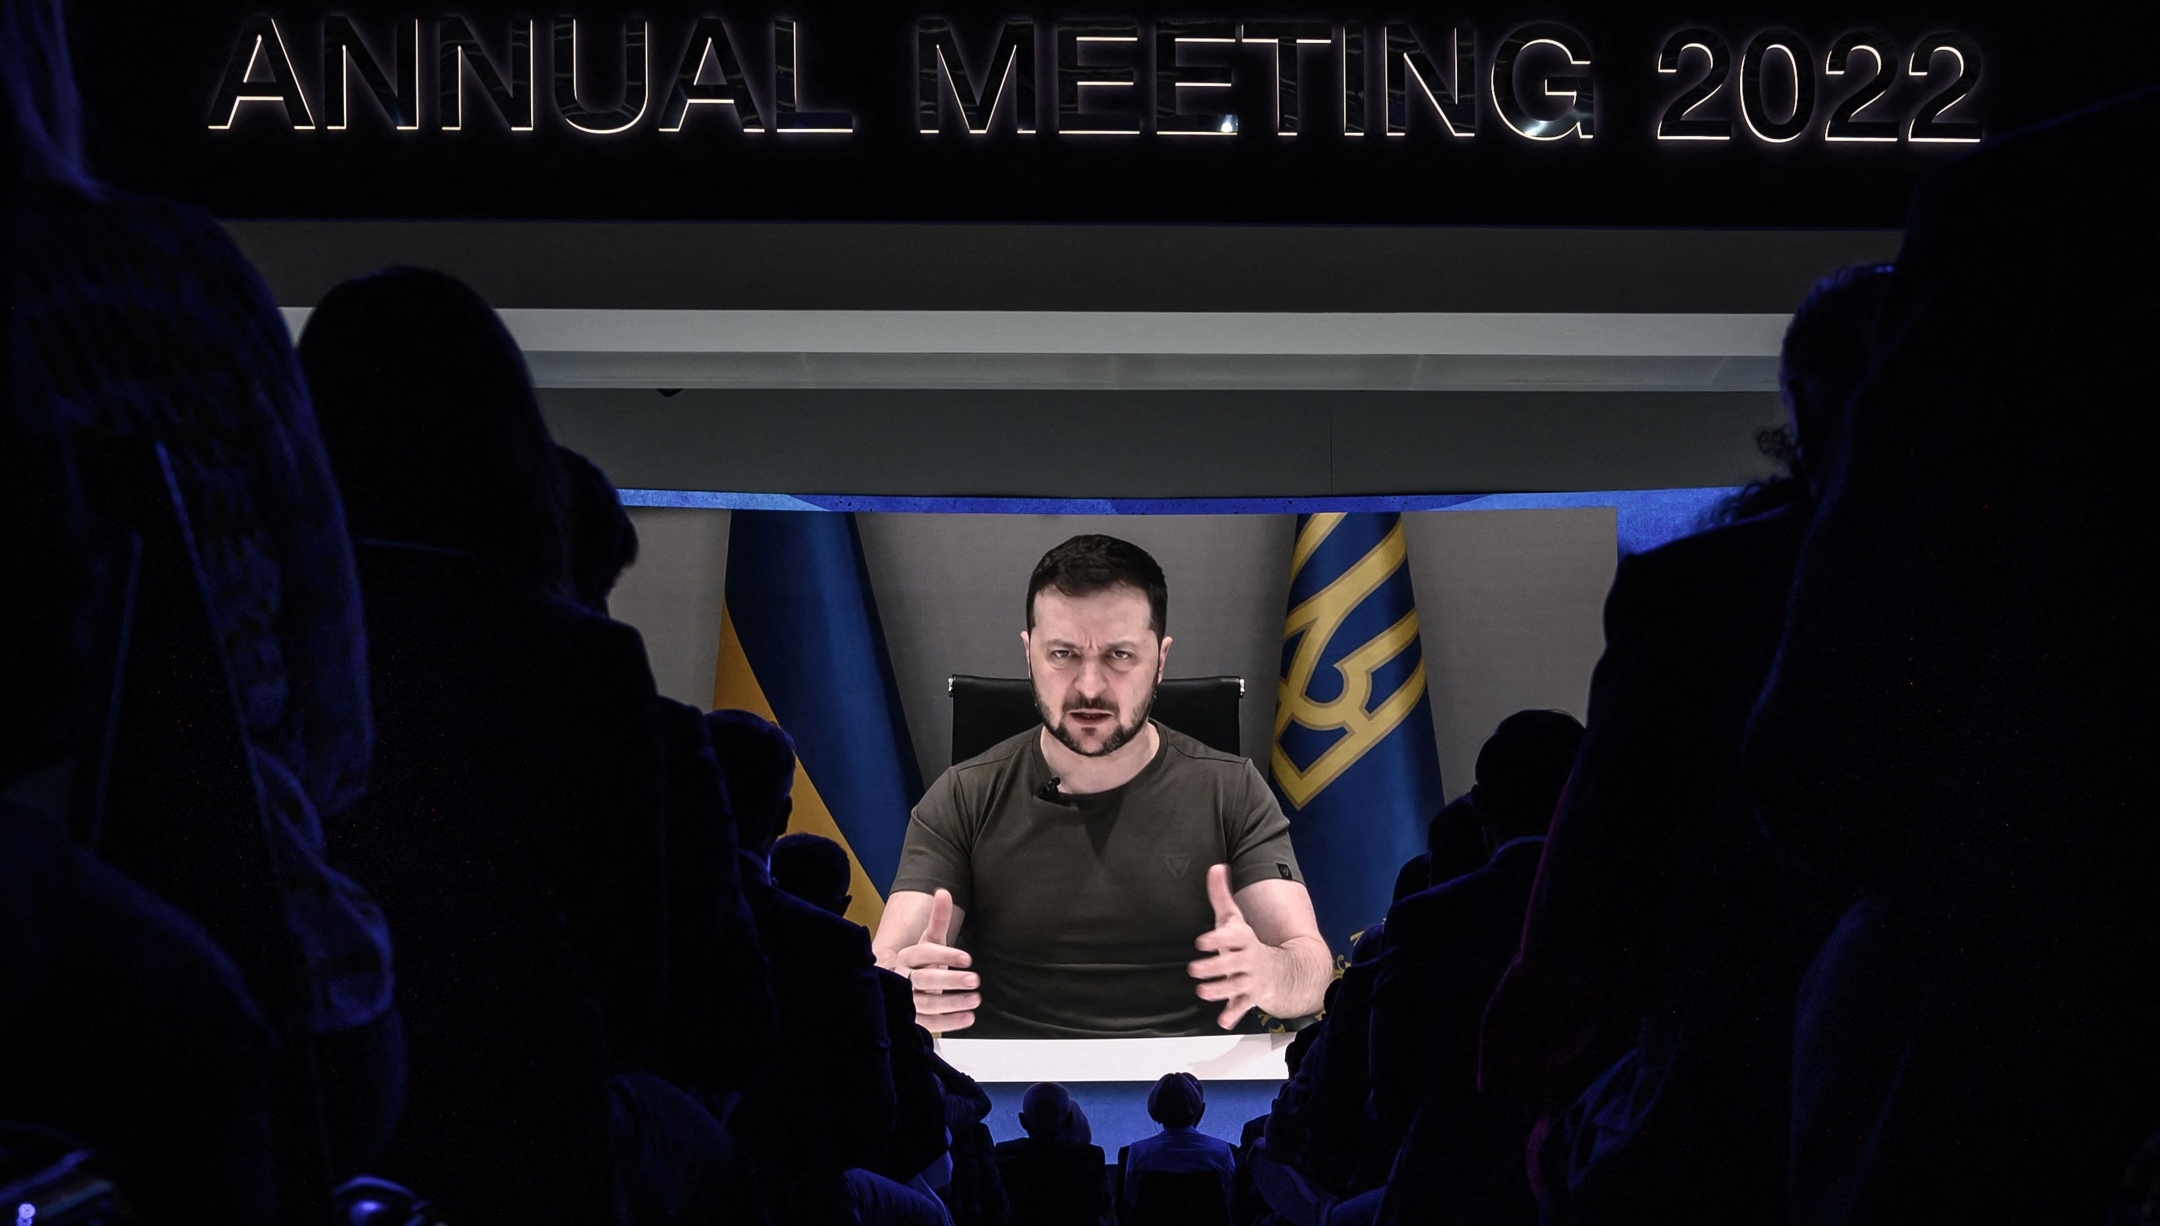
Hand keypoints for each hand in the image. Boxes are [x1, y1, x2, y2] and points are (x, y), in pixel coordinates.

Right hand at [897, 888, 979, 1033]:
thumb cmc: (922, 961)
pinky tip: (969, 1018)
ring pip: (927, 1003)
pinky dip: (949, 1022)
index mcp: (907, 956)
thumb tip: (943, 891)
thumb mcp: (931, 940)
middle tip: (975, 979)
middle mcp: (902, 978)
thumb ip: (938, 918)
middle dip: (950, 980)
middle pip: (924, 980)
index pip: (924, 954)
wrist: (902, 987)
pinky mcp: (912, 1019)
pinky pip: (929, 1023)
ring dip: (953, 1002)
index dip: (945, 956)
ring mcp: (906, 1001)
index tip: (968, 958)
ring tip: (976, 999)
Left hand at [1188, 864, 1270, 1029]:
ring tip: (1202, 991)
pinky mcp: (1250, 997)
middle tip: (1194, 969)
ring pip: (1235, 986)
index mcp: (1243, 939)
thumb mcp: (1235, 920)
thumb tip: (1215, 867)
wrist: (1283, 969)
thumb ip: (1222, 895)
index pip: (1232, 937)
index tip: (1201, 941)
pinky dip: (1233, 1014)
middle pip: (1232, 963)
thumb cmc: (1246, 943)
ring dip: (1219, 989)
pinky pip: (1243, 1006)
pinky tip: (1223, 1021)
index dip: (1217, 938)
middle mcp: (1248, 959)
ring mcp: (1250, 979)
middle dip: (1214, 966)